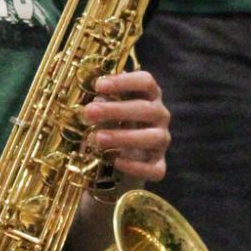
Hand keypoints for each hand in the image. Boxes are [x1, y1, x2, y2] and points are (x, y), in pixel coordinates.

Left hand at [81, 69, 169, 183]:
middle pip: (146, 109)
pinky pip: (154, 168)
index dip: (123, 82)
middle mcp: (160, 116)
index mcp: (149, 96)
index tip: (98, 85)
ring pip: (153, 137)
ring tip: (98, 138)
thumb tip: (95, 101)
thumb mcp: (107, 110)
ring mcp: (161, 140)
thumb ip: (102, 103)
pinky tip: (115, 161)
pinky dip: (135, 166)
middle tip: (89, 112)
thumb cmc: (113, 124)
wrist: (121, 158)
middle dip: (116, 110)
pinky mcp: (159, 165)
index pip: (146, 82)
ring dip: (124, 137)